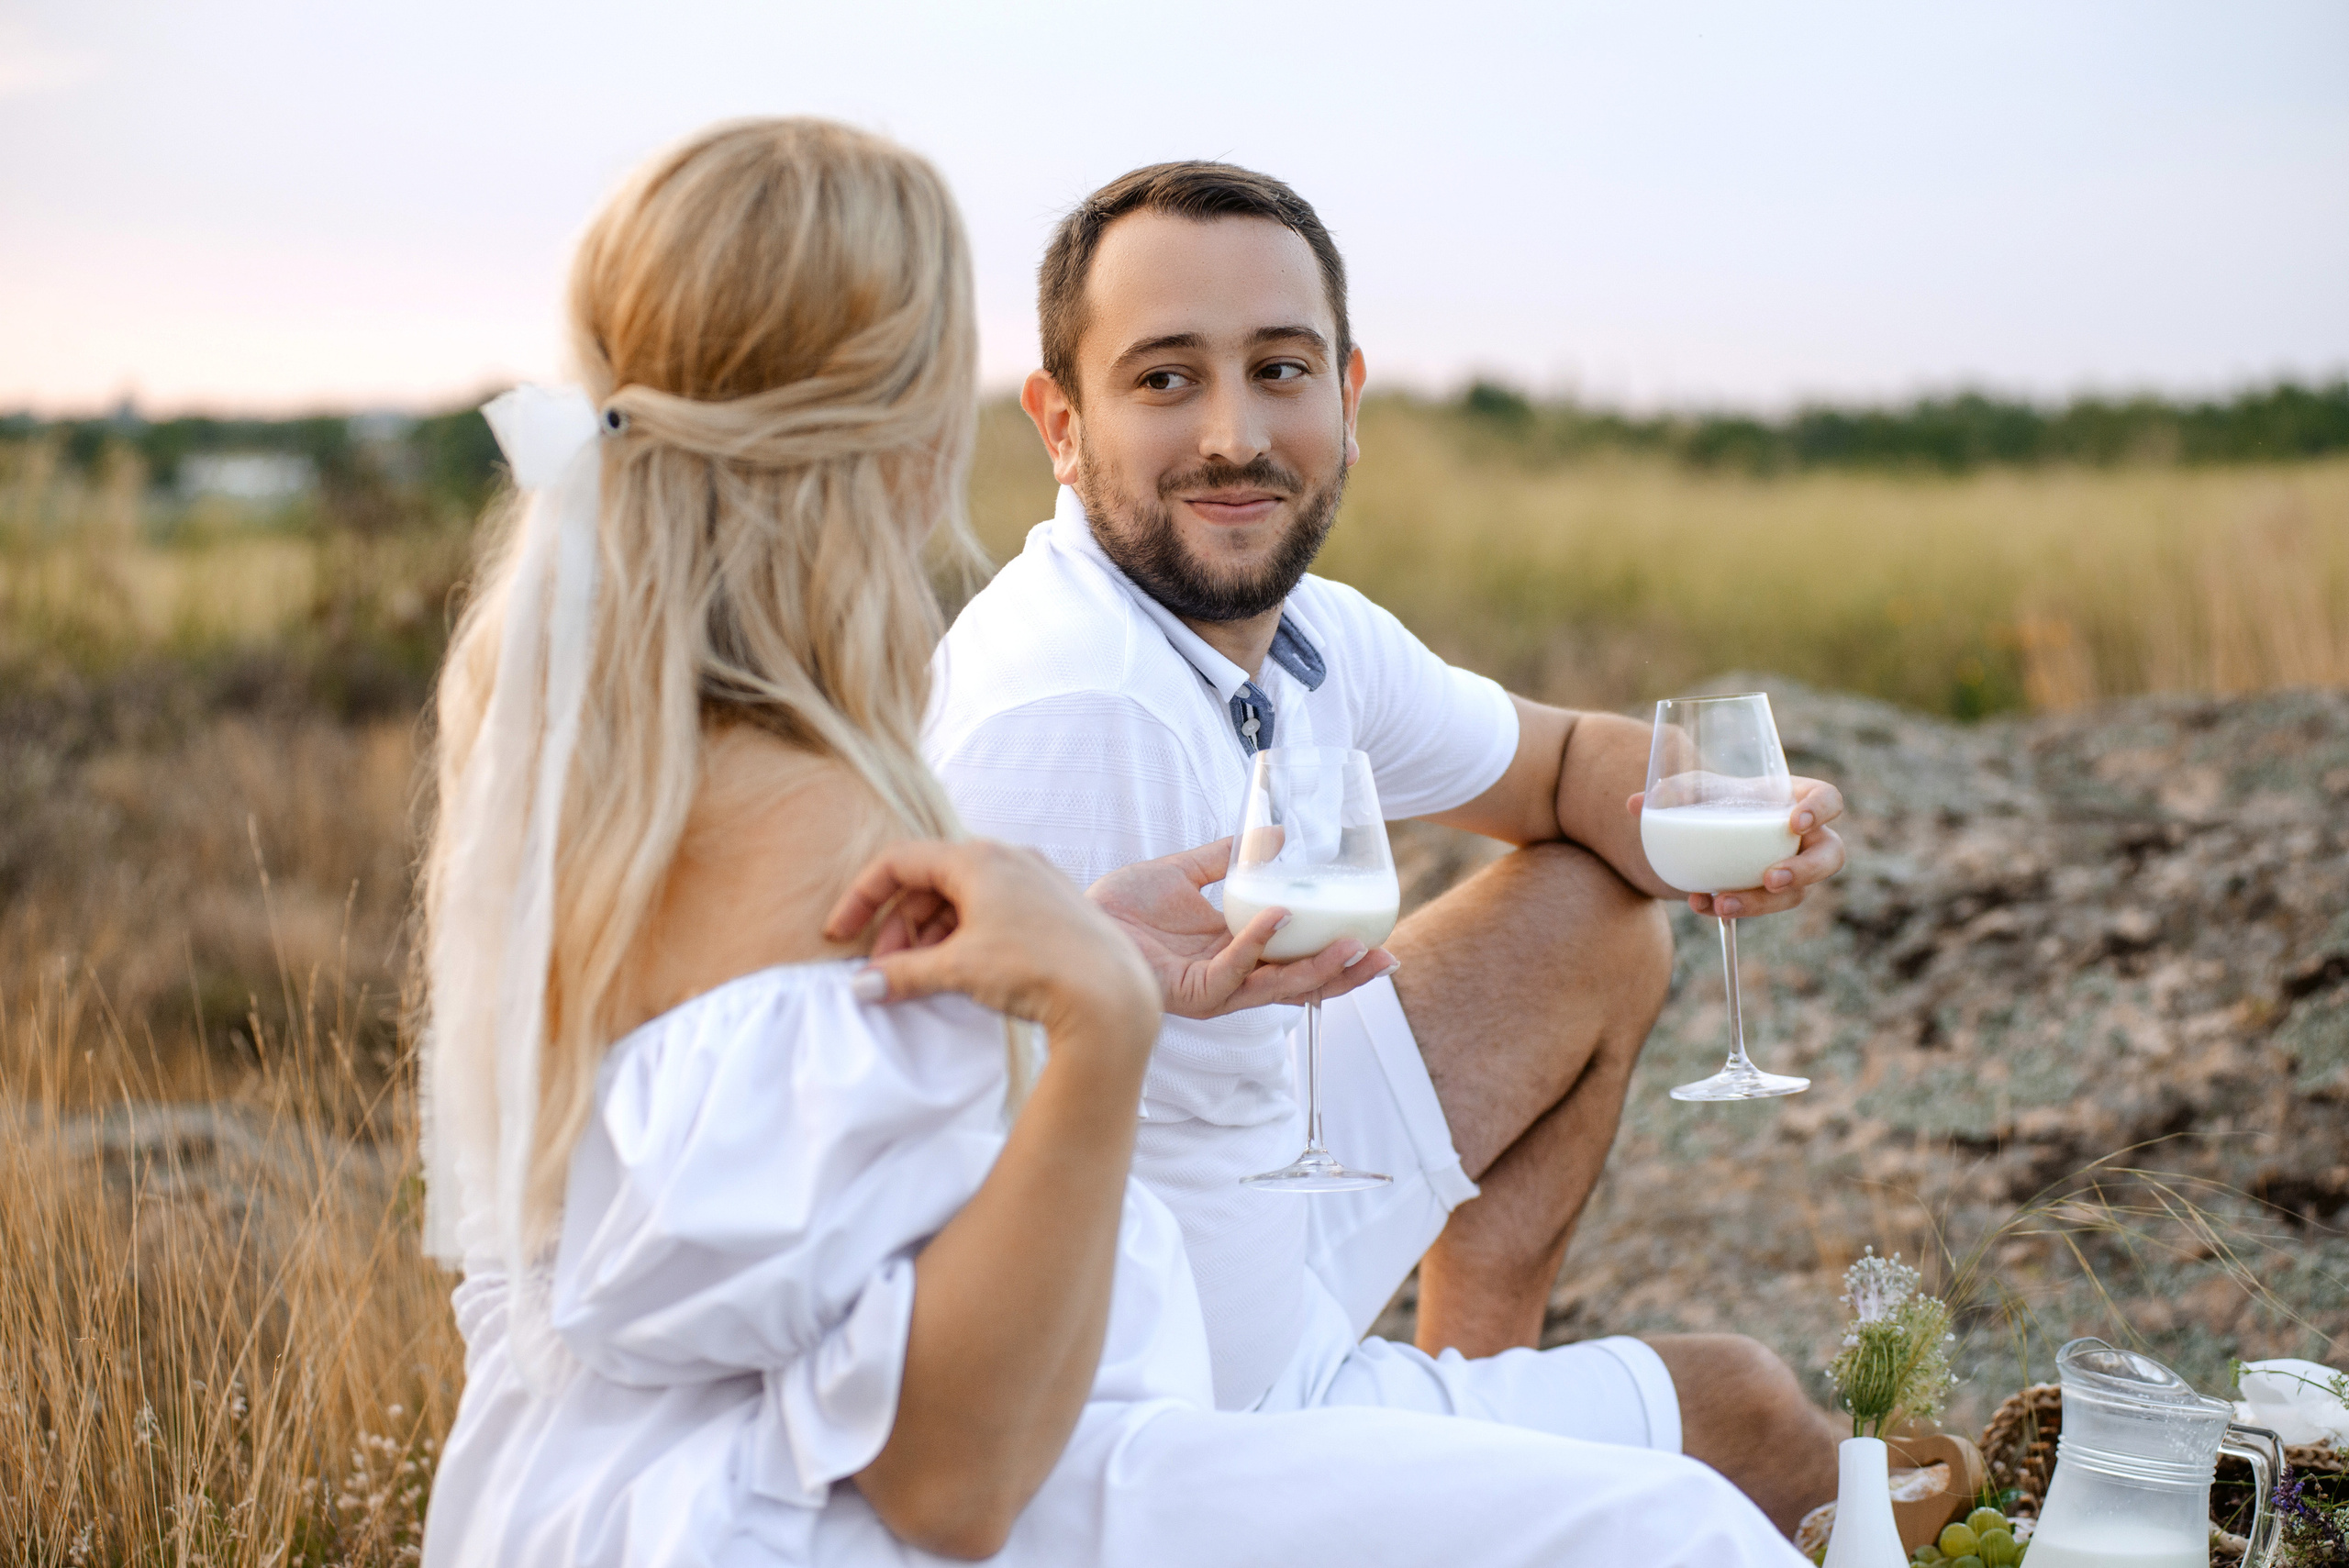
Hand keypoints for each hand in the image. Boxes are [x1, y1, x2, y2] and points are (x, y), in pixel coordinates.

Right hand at [824, 839, 1158, 1045]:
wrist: (1113, 996)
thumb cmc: (1036, 969)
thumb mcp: (958, 970)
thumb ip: (902, 974)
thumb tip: (862, 987)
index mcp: (978, 858)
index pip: (899, 861)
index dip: (861, 897)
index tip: (840, 934)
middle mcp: (1009, 857)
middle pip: (930, 881)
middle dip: (899, 925)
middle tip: (886, 970)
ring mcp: (1037, 879)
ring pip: (963, 898)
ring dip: (931, 934)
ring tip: (920, 977)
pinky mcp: (1057, 906)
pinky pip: (995, 910)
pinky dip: (966, 936)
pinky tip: (961, 972)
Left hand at [1086, 838, 1397, 1019]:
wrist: (1076, 916)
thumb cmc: (1123, 904)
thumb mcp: (1187, 871)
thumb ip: (1231, 858)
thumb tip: (1281, 834)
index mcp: (1236, 953)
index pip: (1299, 962)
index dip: (1339, 958)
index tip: (1380, 941)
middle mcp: (1230, 977)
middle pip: (1300, 986)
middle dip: (1344, 975)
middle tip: (1384, 956)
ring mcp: (1211, 988)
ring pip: (1275, 988)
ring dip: (1315, 967)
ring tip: (1349, 944)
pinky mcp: (1187, 989)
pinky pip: (1230, 969)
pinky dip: (1256, 944)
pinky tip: (1276, 917)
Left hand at [1623, 776, 1847, 918]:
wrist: (1710, 827)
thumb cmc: (1713, 798)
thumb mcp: (1695, 789)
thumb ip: (1670, 792)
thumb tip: (1635, 804)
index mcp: (1797, 799)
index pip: (1829, 799)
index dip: (1821, 810)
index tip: (1794, 822)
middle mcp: (1806, 837)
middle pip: (1829, 857)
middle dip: (1804, 871)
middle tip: (1770, 879)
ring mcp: (1794, 869)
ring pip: (1796, 894)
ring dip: (1762, 903)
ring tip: (1722, 903)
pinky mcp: (1771, 895)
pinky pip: (1762, 907)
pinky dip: (1734, 909)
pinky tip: (1700, 904)